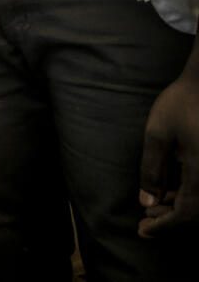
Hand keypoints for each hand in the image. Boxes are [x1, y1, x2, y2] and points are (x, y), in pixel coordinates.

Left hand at [138, 69, 198, 236]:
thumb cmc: (183, 103)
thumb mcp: (158, 134)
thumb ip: (152, 169)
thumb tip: (148, 202)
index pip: (188, 214)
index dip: (165, 226)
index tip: (143, 231)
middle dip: (172, 220)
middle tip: (145, 222)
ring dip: (181, 208)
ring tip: (156, 206)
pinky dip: (191, 195)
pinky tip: (172, 190)